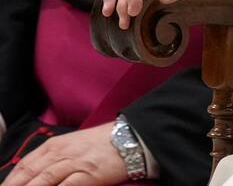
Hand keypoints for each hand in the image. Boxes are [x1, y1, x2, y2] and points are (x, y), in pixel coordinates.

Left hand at [1, 124, 125, 185]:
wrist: (134, 137)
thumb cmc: (105, 142)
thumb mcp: (75, 144)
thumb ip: (55, 157)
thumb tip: (36, 174)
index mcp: (56, 145)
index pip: (25, 165)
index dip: (11, 181)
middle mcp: (62, 153)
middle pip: (30, 175)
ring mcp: (75, 164)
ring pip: (43, 181)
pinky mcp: (89, 175)